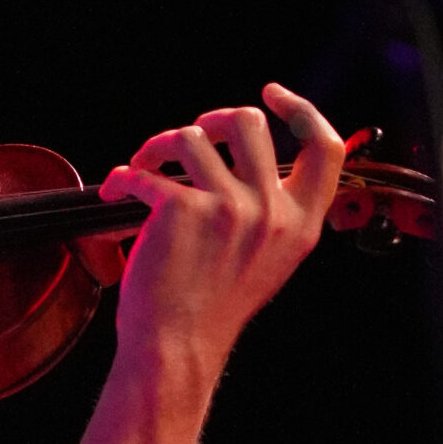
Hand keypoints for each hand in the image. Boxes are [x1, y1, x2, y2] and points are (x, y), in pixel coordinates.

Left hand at [99, 83, 344, 379]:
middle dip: (211, 120)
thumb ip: (273, 214)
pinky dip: (124, 177)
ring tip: (146, 167)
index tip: (272, 95)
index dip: (302, 110)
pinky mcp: (183, 210)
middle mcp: (271, 212)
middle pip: (249, 122)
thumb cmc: (211, 308)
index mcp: (301, 224)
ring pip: (191, 136)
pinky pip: (146, 171)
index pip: (326, 147)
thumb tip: (255, 160)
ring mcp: (229, 208)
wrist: (177, 348)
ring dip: (159, 146)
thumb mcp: (267, 261)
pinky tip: (116, 190)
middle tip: (189, 139)